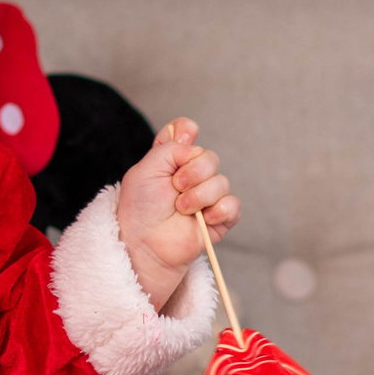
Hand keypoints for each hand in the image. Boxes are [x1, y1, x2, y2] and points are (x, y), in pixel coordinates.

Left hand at [115, 117, 236, 310]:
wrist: (145, 242)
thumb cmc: (140, 209)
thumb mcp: (145, 170)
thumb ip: (169, 148)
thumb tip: (193, 142)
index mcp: (172, 159)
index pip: (187, 132)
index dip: (187, 132)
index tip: (183, 140)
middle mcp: (192, 174)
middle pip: (210, 157)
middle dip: (193, 172)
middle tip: (175, 188)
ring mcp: (207, 196)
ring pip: (222, 182)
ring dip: (200, 196)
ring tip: (181, 209)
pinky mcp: (220, 217)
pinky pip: (233, 205)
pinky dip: (219, 210)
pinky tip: (204, 218)